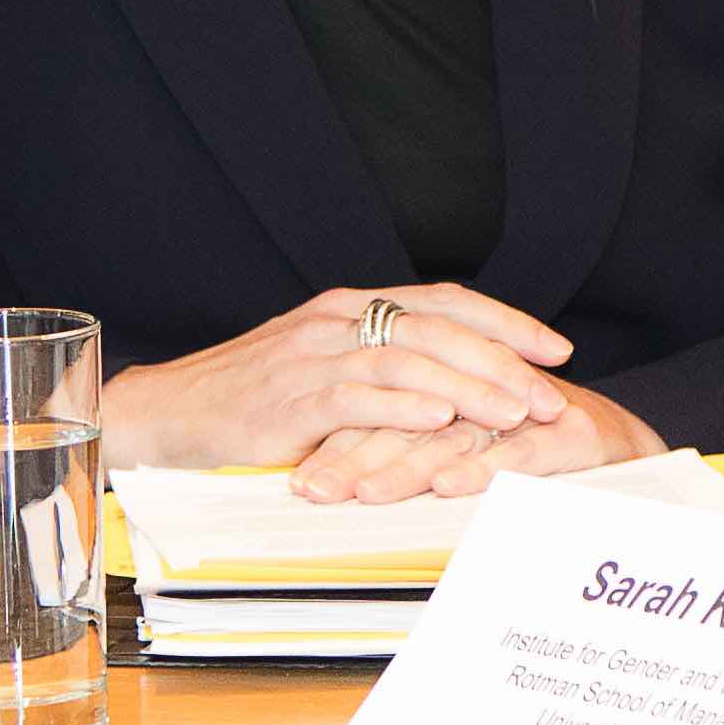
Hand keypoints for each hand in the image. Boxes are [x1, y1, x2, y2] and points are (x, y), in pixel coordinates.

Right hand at [97, 284, 579, 470]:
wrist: (167, 415)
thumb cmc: (248, 400)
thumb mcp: (320, 368)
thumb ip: (378, 365)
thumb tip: (453, 385)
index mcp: (349, 308)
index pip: (443, 301)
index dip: (505, 322)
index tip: (556, 348)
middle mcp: (337, 321)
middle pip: (438, 330)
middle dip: (504, 362)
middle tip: (552, 395)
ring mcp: (312, 358)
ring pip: (409, 363)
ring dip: (470, 389)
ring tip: (516, 414)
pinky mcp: (290, 400)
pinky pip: (358, 398)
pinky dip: (404, 408)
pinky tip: (442, 422)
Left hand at [288, 383, 665, 502]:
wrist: (628, 450)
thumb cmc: (537, 454)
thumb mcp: (466, 450)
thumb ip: (407, 452)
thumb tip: (329, 481)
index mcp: (453, 387)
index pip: (384, 409)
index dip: (338, 441)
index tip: (297, 479)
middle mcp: (485, 392)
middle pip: (409, 419)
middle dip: (356, 456)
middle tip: (314, 489)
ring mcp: (528, 411)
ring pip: (457, 435)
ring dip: (407, 465)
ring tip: (364, 493)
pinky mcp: (569, 432)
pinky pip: (518, 451)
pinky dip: (482, 468)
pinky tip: (448, 487)